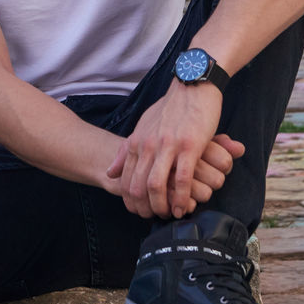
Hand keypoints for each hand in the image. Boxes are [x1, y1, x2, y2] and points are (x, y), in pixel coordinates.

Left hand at [105, 86, 244, 218]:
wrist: (192, 85)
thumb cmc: (170, 108)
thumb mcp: (142, 126)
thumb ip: (126, 150)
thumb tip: (111, 171)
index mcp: (136, 142)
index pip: (126, 180)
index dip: (131, 201)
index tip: (139, 212)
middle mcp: (148, 145)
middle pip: (138, 187)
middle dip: (145, 208)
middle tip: (154, 218)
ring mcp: (168, 146)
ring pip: (157, 186)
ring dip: (162, 206)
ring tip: (170, 215)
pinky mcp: (189, 146)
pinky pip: (182, 179)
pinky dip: (182, 197)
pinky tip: (185, 206)